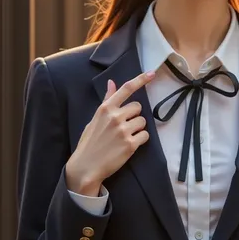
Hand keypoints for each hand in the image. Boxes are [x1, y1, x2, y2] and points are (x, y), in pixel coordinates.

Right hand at [65, 70, 155, 193]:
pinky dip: (140, 140)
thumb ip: (106, 101)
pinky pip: (145, 136)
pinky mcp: (130, 145)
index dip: (141, 80)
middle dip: (134, 115)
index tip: (152, 73)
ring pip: (143, 122)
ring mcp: (123, 131)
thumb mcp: (94, 119)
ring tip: (125, 137)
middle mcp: (115, 117)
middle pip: (138, 107)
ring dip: (138, 128)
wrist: (86, 166)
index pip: (126, 89)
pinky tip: (129, 145)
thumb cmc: (90, 142)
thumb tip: (111, 83)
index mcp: (105, 109)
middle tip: (124, 126)